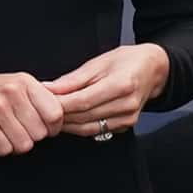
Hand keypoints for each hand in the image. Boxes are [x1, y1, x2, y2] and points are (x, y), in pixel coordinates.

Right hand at [0, 67, 62, 154]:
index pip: (56, 113)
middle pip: (40, 133)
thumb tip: (63, 119)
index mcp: (25, 81)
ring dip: (14, 144)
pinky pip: (4, 148)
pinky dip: (0, 148)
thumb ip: (36, 99)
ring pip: (24, 144)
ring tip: (3, 132)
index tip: (44, 130)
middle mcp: (12, 91)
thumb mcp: (13, 85)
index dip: (53, 128)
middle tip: (15, 130)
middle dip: (30, 138)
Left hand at [39, 41, 168, 138]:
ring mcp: (128, 118)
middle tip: (39, 110)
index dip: (60, 104)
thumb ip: (73, 79)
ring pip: (88, 128)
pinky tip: (67, 121)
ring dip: (67, 124)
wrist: (153, 69)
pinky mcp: (126, 126)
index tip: (40, 101)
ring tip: (49, 117)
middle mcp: (127, 105)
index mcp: (121, 84)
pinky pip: (97, 130)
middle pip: (84, 116)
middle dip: (59, 115)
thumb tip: (48, 88)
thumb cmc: (126, 61)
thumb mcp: (99, 62)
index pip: (83, 101)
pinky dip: (79, 127)